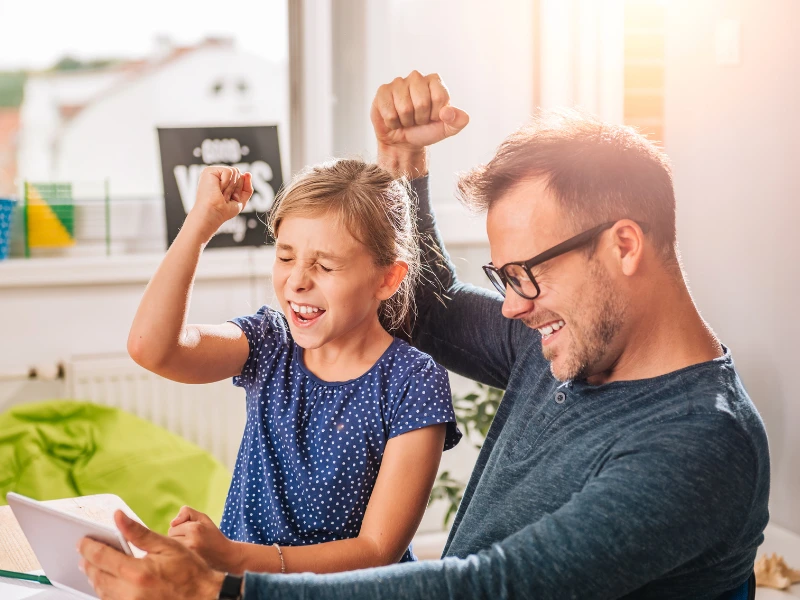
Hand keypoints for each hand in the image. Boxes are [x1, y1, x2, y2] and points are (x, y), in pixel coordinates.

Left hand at [78, 510, 226, 599]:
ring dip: (95, 577)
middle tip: (85, 552)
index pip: (101, 557)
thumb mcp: (166, 545)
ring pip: (101, 591)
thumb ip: (138, 532)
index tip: (83, 541)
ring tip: (94, 566)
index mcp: (137, 572)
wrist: (203, 596)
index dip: (88, 547)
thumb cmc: (190, 571)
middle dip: (88, 562)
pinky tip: (109, 582)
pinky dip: (105, 591)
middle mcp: (129, 592)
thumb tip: (118, 516)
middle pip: (96, 576)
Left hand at [169, 506, 241, 572]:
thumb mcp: (203, 518)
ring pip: (171, 547)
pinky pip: (175, 556)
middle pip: (170, 537)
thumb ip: (187, 512)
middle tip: (192, 540)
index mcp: (194, 529)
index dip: (181, 528)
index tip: (192, 532)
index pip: (173, 526)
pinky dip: (179, 555)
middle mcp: (191, 542)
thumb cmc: (212, 535)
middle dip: (178, 537)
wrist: (226, 556)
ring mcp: (189, 555)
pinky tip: (189, 556)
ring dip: (177, 547)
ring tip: (191, 548)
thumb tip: (172, 523)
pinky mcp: (189, 564)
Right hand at [185, 166, 253, 242]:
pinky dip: (226, 183)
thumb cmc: (224, 210)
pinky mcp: (209, 170)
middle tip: (225, 197)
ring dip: (230, 187)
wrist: (213, 214)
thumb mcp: (241, 199)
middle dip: (236, 188)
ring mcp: (213, 172)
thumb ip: (247, 186)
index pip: (241, 178)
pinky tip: (218, 188)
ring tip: (221, 194)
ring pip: (235, 171)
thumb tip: (248, 173)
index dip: (239, 190)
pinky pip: (228, 171)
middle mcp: (218, 175)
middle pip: (239, 173)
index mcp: (224, 181)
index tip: (229, 199)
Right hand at [370, 70, 468, 176]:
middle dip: (420, 118)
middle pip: (421, 102)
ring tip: (406, 119)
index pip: (439, 97)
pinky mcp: (383, 91)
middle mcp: (416, 77)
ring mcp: (398, 82)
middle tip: (417, 119)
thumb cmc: (425, 131)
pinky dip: (393, 123)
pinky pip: (390, 113)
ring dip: (406, 121)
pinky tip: (394, 119)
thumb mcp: (446, 129)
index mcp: (435, 81)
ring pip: (404, 108)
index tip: (432, 117)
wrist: (403, 142)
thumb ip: (457, 121)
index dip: (436, 114)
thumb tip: (448, 112)